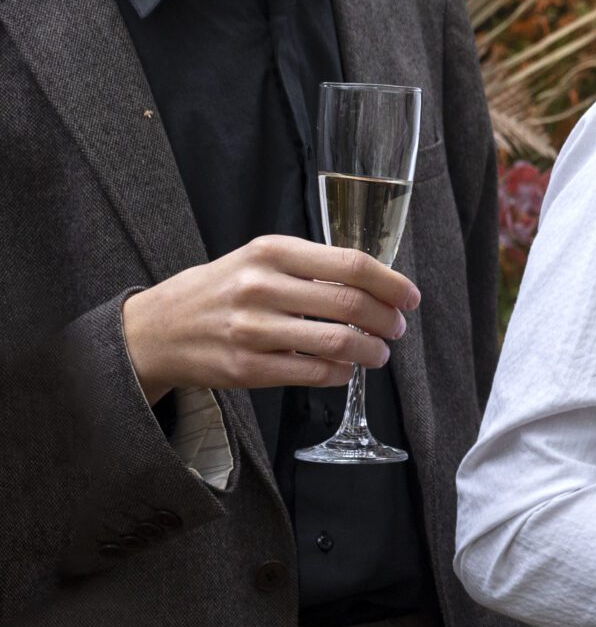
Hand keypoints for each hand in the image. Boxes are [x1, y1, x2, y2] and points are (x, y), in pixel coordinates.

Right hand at [121, 235, 418, 404]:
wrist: (155, 329)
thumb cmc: (220, 291)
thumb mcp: (259, 261)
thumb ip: (311, 266)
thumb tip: (376, 285)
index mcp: (272, 252)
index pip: (352, 264)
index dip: (392, 284)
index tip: (410, 297)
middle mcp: (261, 286)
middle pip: (351, 304)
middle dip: (386, 320)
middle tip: (396, 328)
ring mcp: (252, 329)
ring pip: (338, 342)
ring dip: (371, 351)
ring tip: (377, 353)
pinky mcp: (246, 367)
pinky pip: (313, 373)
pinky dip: (341, 374)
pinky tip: (345, 370)